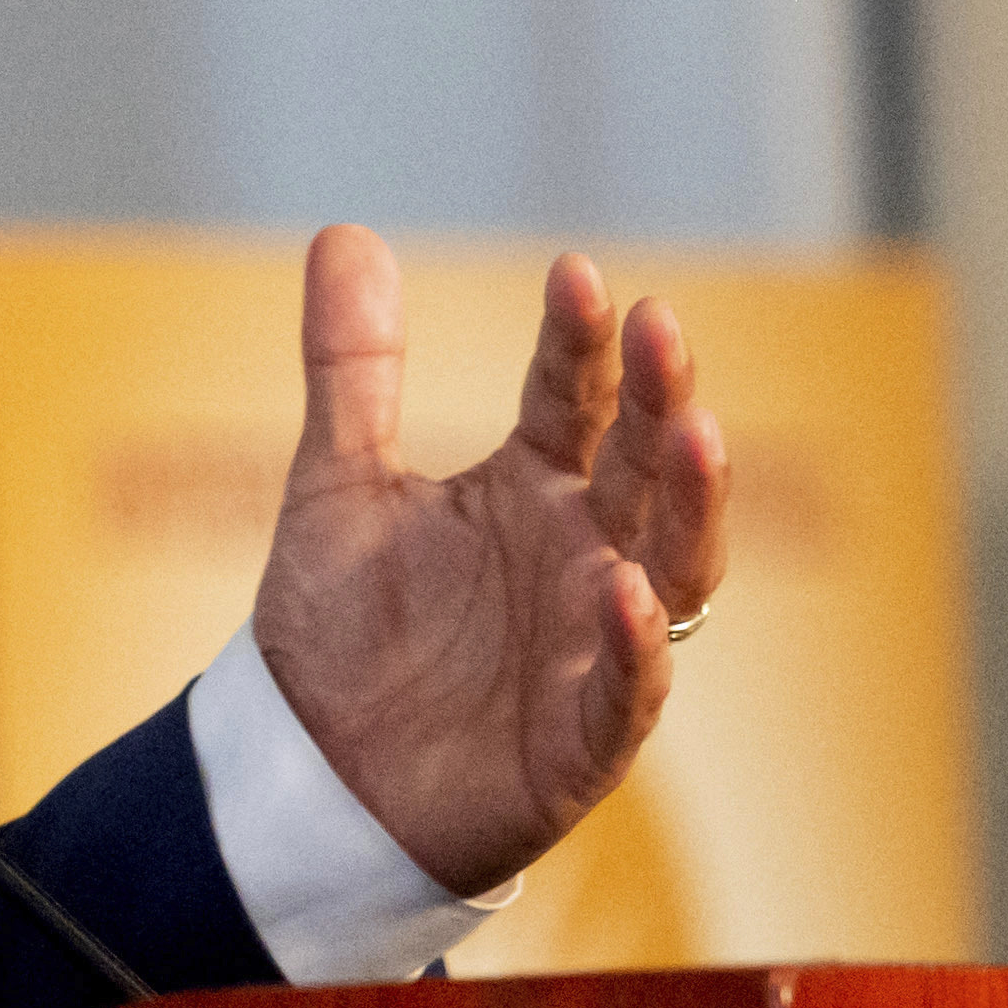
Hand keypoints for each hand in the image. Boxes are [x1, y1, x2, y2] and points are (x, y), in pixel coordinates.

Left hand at [249, 226, 729, 895]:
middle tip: (661, 326)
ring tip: (697, 431)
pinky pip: (628, 688)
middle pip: (646, 466)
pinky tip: (623, 591)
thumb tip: (346, 231)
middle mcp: (582, 555)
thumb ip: (350, 366)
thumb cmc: (341, 634)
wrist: (311, 776)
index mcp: (532, 490)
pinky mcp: (582, 738)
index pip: (577, 399)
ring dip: (691, 503)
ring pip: (674, 566)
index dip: (582, 341)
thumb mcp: (336, 483)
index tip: (577, 273)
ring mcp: (593, 643)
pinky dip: (635, 642)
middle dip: (662, 398)